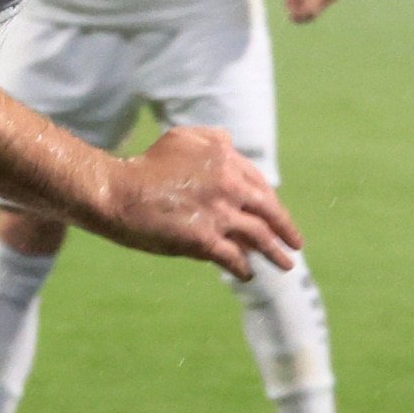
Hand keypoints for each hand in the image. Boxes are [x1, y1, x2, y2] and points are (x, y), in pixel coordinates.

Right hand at [95, 126, 297, 275]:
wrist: (117, 192)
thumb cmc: (144, 166)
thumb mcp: (181, 138)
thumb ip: (211, 139)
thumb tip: (231, 143)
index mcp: (226, 158)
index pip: (259, 184)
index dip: (272, 203)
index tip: (278, 216)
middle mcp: (228, 185)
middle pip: (268, 210)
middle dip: (286, 229)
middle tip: (296, 244)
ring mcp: (218, 213)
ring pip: (258, 237)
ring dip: (274, 254)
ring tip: (285, 266)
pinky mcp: (203, 240)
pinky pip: (233, 258)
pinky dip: (243, 268)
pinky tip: (247, 274)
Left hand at [282, 0, 343, 24]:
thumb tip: (292, 16)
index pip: (309, 11)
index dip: (299, 17)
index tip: (289, 16)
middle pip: (314, 12)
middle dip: (302, 12)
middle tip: (291, 3)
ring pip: (319, 9)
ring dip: (308, 6)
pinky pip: (323, 3)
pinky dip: (314, 1)